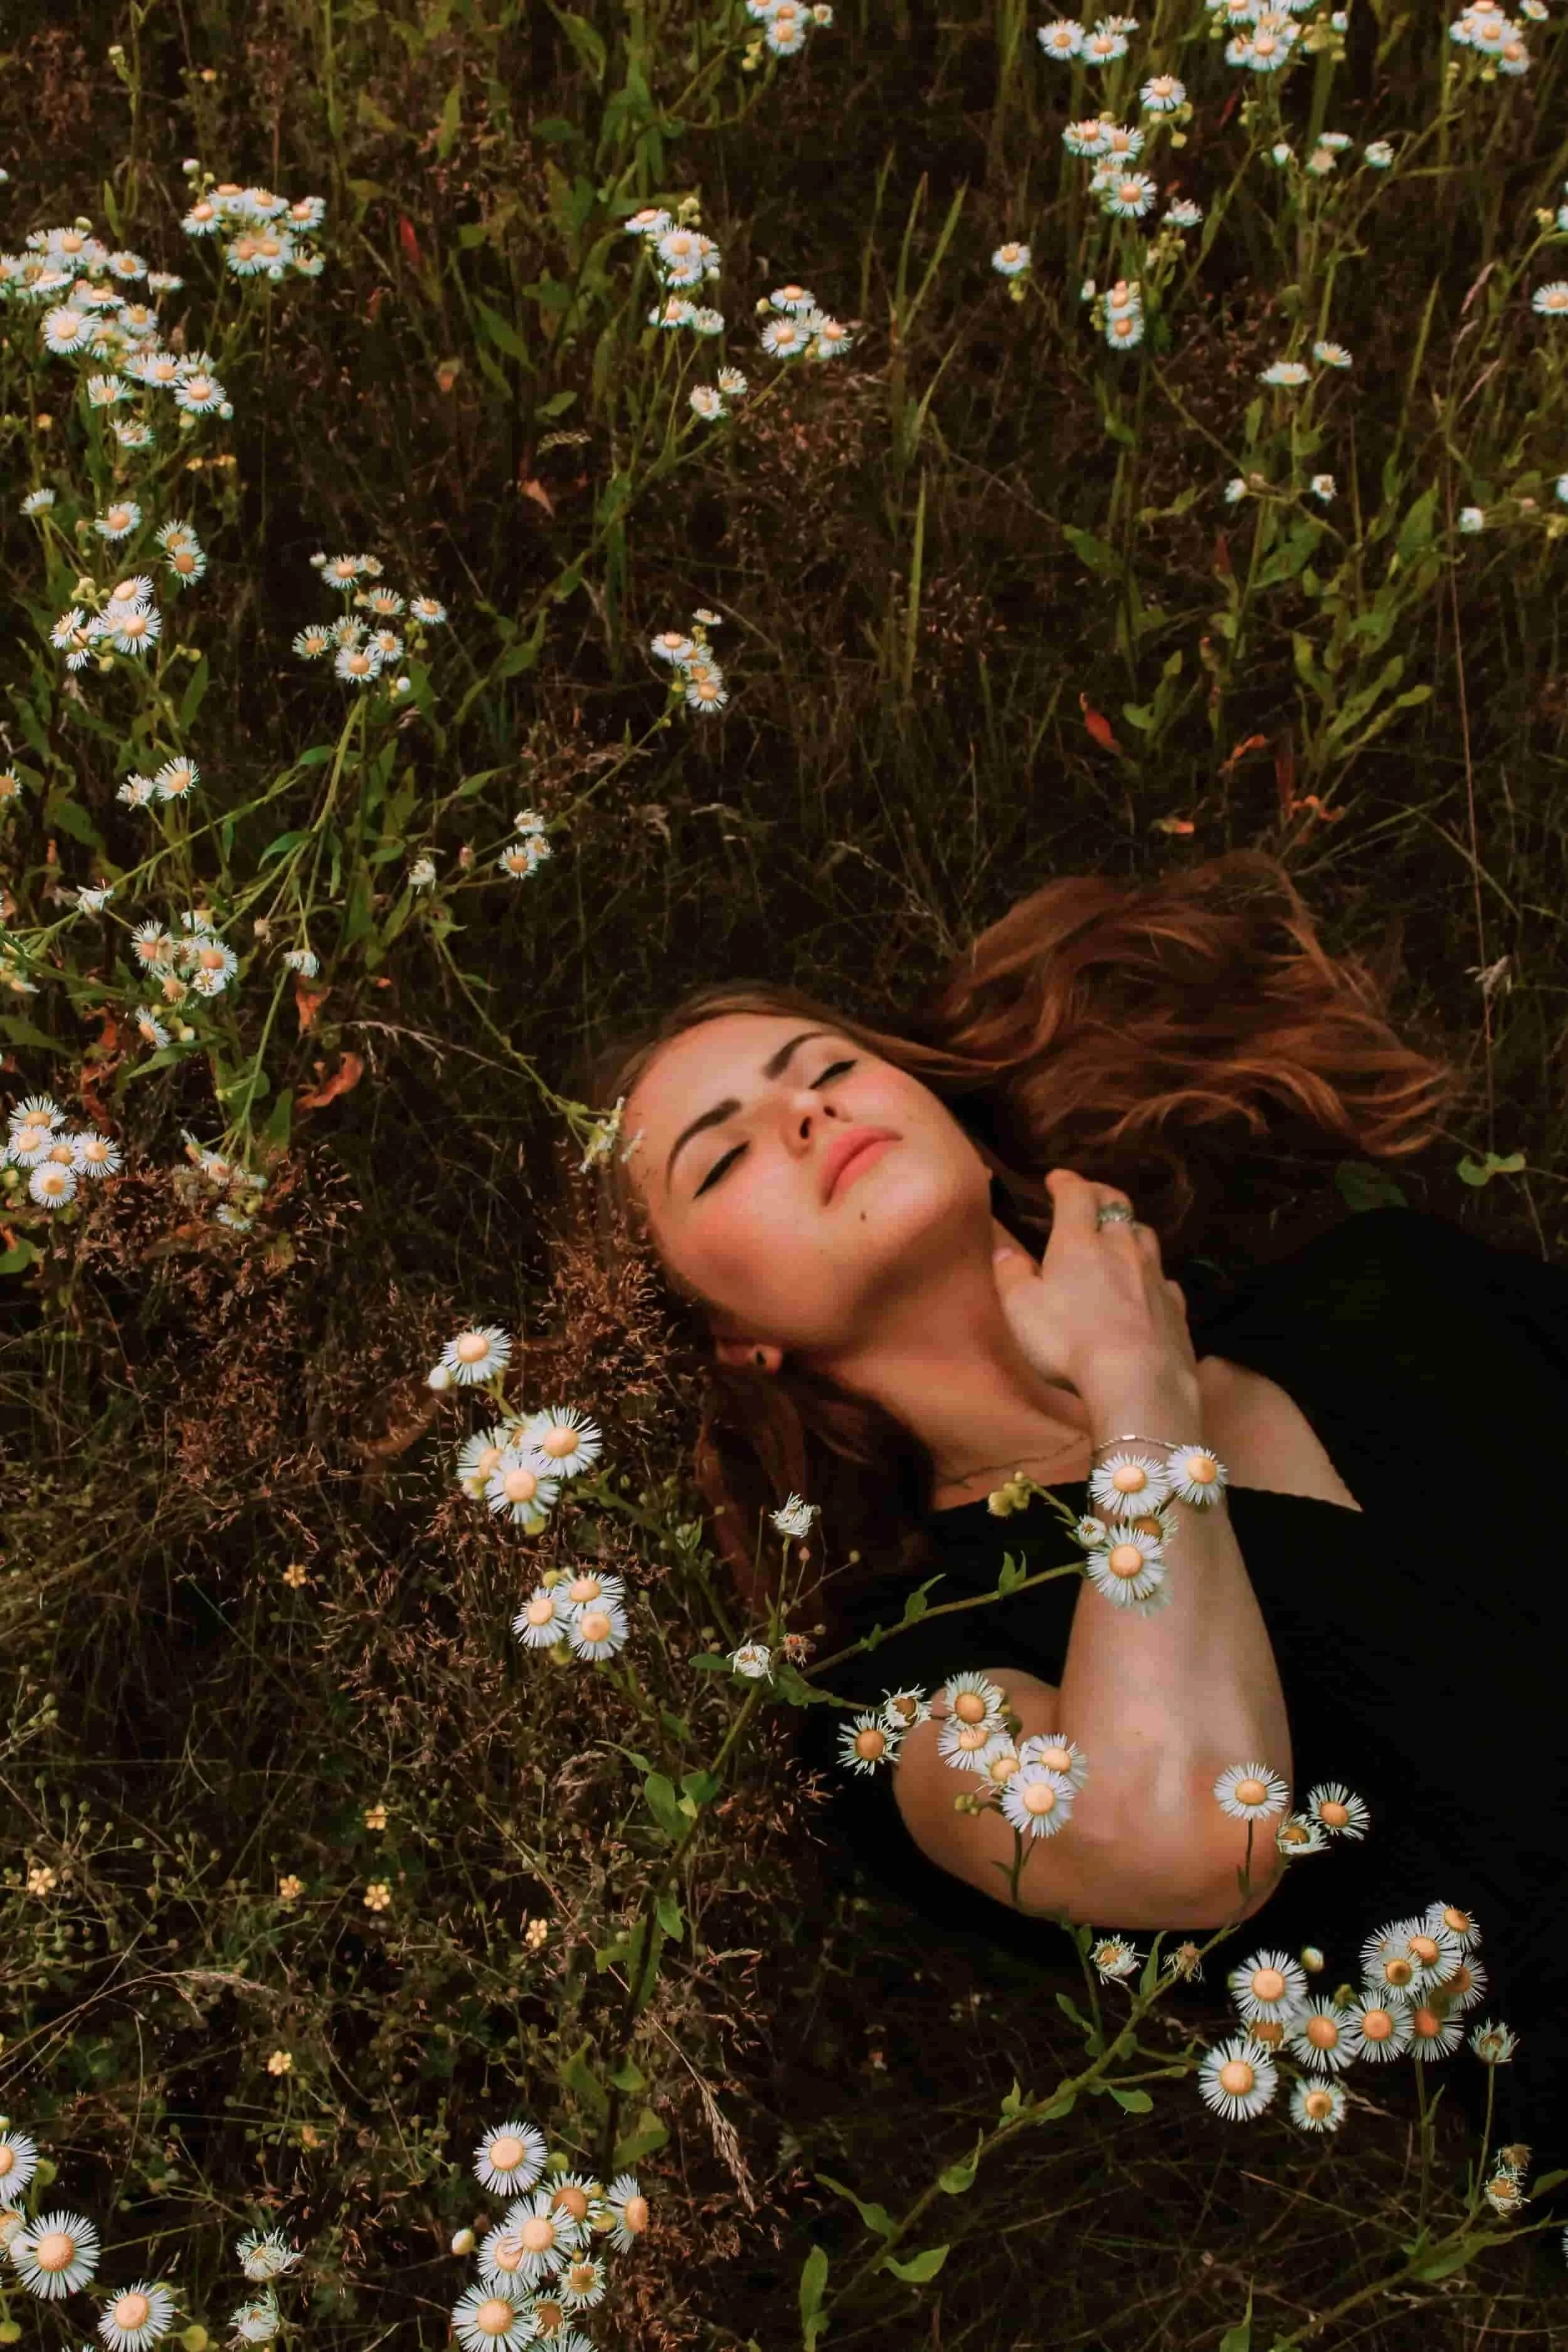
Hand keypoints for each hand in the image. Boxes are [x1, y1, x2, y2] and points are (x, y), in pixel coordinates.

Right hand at [990, 1170, 1199, 1407]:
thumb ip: (1011, 1276)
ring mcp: (1154, 1276)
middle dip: (1102, 1194)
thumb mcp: (1020, 1309)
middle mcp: (1121, 1248)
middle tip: (1090, 1194)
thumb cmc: (1068, 1340)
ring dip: (1131, 1229)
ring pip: (1146, 1237)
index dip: (1066, 1183)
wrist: (1138, 1378)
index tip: (1056, 1179)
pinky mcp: (1176, 1307)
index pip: (1076, 1196)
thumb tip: (1006, 1252)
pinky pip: (1165, 1279)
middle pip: (1117, 1207)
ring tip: (1120, 1234)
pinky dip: (1153, 1274)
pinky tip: (1149, 1285)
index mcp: (1079, 1243)